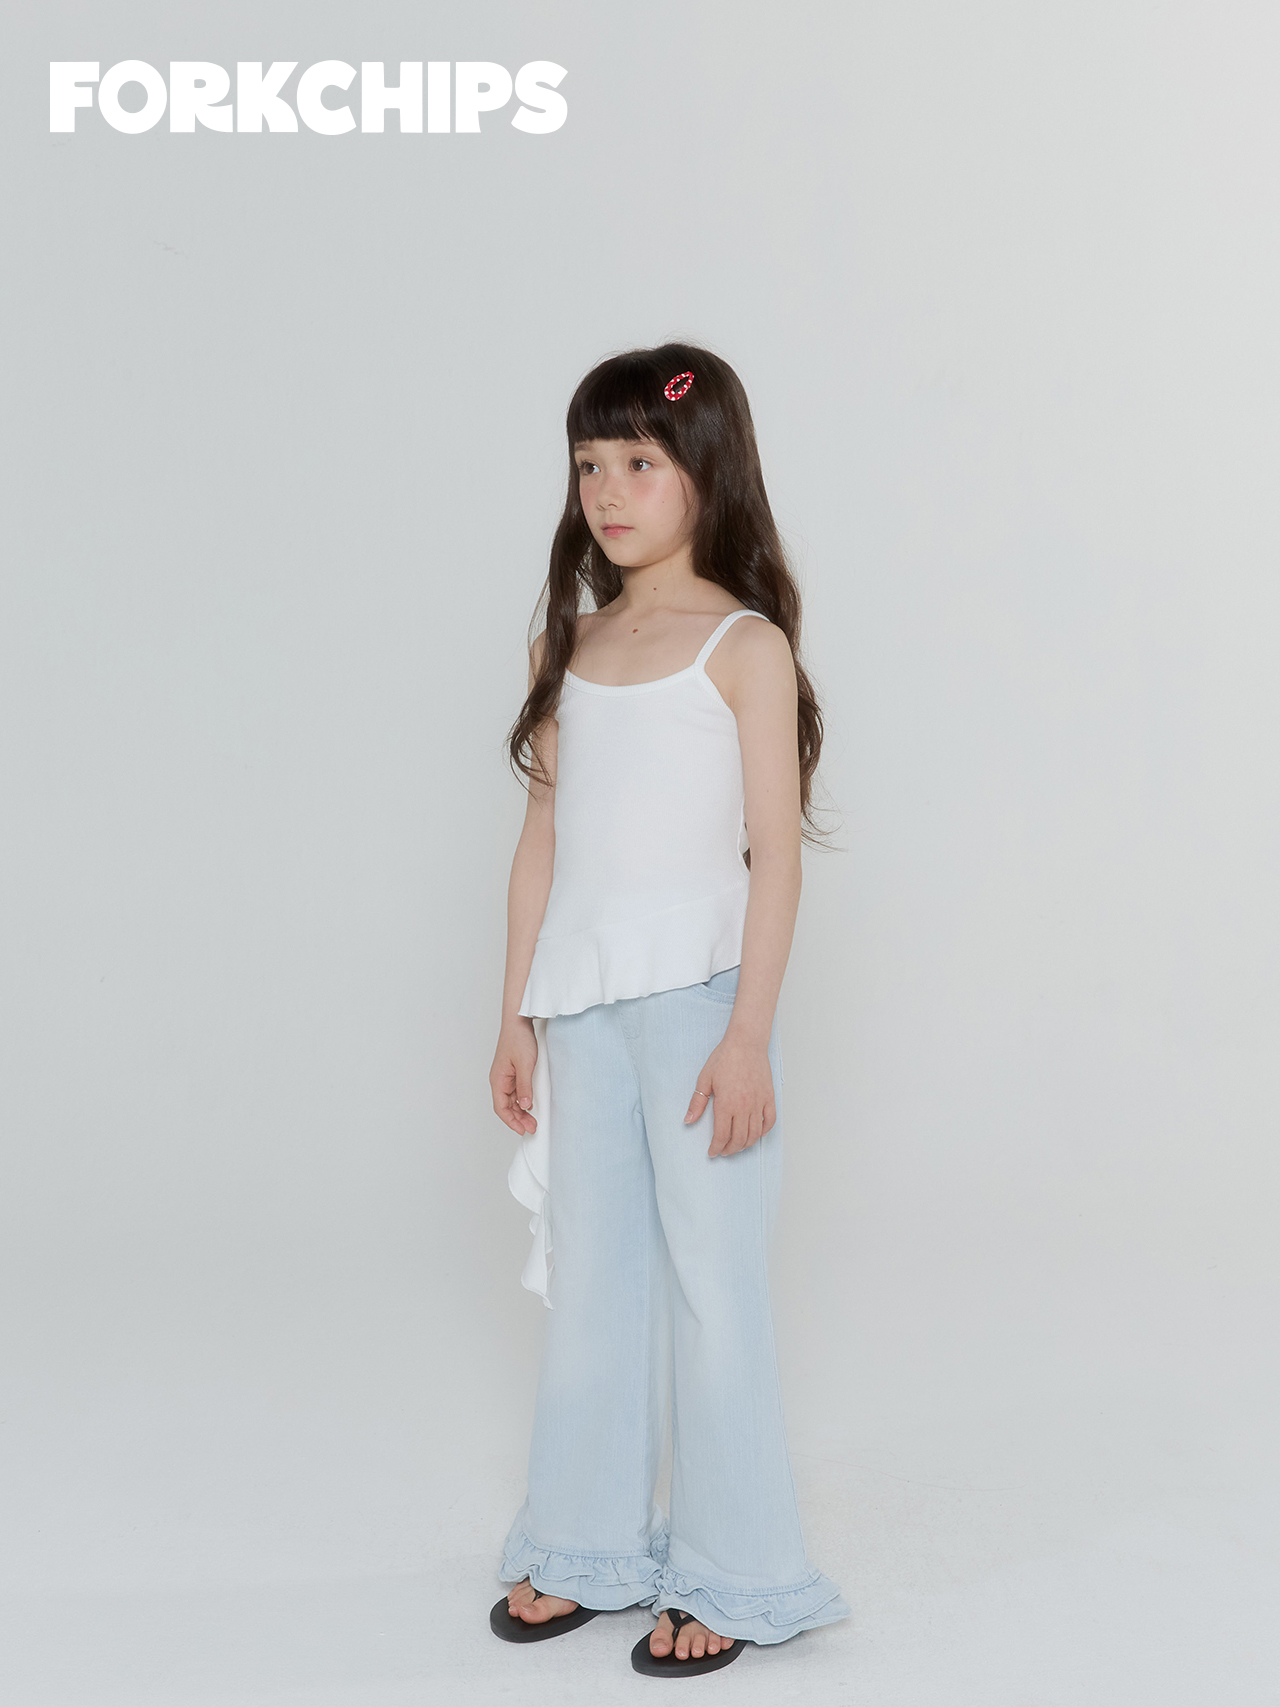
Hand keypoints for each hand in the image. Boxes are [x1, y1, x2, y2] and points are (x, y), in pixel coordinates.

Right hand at [490, 1019, 537, 1136]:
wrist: (519, 1021)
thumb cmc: (518, 1039)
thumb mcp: (525, 1065)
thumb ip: (524, 1087)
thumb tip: (525, 1106)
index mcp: (498, 1080)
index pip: (501, 1108)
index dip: (511, 1121)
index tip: (522, 1130)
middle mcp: (500, 1080)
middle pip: (506, 1106)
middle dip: (518, 1119)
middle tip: (532, 1127)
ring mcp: (506, 1076)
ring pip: (511, 1100)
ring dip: (521, 1111)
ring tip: (533, 1120)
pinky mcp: (513, 1072)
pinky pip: (516, 1092)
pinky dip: (523, 1100)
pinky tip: (531, 1104)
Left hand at [684, 1031, 776, 1157]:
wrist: (745, 1043)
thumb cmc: (724, 1058)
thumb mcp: (705, 1079)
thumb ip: (697, 1102)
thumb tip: (688, 1120)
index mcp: (726, 1104)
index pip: (722, 1136)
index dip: (716, 1148)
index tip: (712, 1152)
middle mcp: (744, 1107)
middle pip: (739, 1139)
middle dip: (730, 1150)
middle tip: (723, 1151)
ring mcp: (759, 1103)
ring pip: (755, 1134)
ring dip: (746, 1144)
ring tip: (737, 1146)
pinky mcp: (769, 1097)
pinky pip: (770, 1121)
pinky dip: (764, 1131)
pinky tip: (757, 1134)